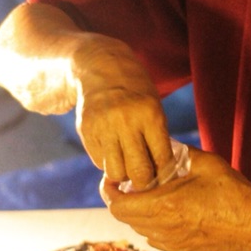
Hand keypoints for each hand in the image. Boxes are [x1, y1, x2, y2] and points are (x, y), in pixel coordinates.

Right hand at [72, 40, 172, 190]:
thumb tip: (162, 174)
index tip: (162, 172)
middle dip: (144, 181)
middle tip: (145, 176)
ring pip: (116, 172)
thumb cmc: (135, 92)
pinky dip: (108, 161)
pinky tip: (113, 149)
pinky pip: (99, 162)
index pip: (161, 159)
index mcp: (150, 115)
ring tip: (127, 163)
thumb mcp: (154, 107)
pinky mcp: (86, 131)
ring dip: (123, 173)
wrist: (100, 68)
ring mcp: (103, 127)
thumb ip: (158, 137)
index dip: (164, 172)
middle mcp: (125, 122)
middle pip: (139, 173)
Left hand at [101, 148, 250, 250]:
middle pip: (125, 219)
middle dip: (121, 200)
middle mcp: (163, 228)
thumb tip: (165, 145)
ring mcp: (173, 243)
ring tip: (149, 195)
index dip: (108, 192)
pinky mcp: (183, 250)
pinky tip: (167, 211)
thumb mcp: (205, 163)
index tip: (111, 179)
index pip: (118, 206)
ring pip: (140, 229)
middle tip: (129, 184)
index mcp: (164, 206)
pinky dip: (153, 224)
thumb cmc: (233, 193)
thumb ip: (180, 153)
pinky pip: (156, 238)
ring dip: (138, 213)